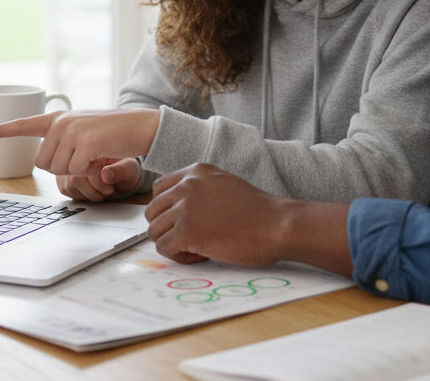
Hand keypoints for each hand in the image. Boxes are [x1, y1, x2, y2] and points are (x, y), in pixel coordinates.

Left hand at [0, 108, 159, 177]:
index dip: (0, 130)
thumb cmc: (114, 133)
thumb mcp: (84, 132)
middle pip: (44, 163)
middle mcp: (61, 122)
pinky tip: (103, 157)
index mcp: (58, 118)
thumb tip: (47, 160)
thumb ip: (63, 141)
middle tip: (85, 156)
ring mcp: (73, 130)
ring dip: (79, 169)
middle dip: (64, 167)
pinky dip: (90, 170)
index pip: (23, 124)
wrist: (142, 126)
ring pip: (59, 169)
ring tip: (96, 154)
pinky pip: (76, 170)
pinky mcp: (85, 142)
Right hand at [56, 157, 142, 201]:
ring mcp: (66, 160)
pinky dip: (80, 194)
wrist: (120, 170)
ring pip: (68, 185)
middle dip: (93, 190)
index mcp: (92, 142)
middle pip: (74, 178)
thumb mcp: (129, 168)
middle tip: (107, 190)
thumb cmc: (124, 167)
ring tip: (101, 189)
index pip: (84, 166)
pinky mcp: (61, 173)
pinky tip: (91, 189)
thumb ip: (120, 171)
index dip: (98, 183)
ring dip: (87, 193)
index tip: (110, 187)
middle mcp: (75, 149)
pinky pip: (65, 189)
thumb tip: (106, 174)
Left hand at [145, 163, 292, 265]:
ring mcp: (185, 208)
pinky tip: (202, 255)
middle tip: (193, 238)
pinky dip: (180, 257)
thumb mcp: (224, 185)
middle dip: (168, 229)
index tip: (185, 222)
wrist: (277, 225)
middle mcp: (186, 185)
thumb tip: (178, 210)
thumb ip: (200, 190)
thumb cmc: (258, 212)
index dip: (168, 211)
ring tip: (199, 247)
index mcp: (196, 172)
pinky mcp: (187, 231)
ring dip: (173, 244)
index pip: (159, 190)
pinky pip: (164, 248)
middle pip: (152, 212)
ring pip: (154, 232)